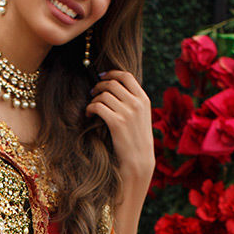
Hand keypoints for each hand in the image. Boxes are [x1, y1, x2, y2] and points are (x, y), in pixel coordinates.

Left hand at [86, 69, 153, 187]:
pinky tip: (89, 115)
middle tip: (92, 92)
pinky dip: (90, 108)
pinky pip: (98, 106)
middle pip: (112, 83)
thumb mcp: (141, 117)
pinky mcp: (116, 123)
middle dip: (99, 86)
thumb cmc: (136, 139)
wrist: (138, 160)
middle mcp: (137, 103)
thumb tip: (115, 89)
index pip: (126, 76)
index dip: (111, 73)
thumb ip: (132, 102)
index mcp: (144, 99)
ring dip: (94, 99)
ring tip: (91, 107)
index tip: (102, 77)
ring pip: (104, 94)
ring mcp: (127, 112)